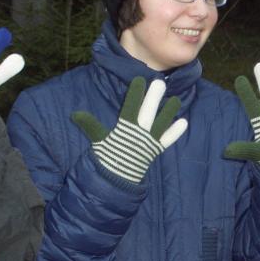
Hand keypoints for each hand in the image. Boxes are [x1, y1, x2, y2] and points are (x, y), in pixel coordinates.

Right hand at [71, 76, 186, 182]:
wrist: (116, 179)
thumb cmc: (107, 157)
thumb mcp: (98, 141)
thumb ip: (90, 125)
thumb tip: (75, 114)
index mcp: (125, 128)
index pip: (131, 107)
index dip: (136, 93)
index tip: (140, 80)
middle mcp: (139, 133)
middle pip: (147, 112)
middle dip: (154, 98)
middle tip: (160, 83)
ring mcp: (149, 141)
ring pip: (161, 123)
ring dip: (169, 111)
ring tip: (176, 100)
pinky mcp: (155, 149)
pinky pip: (167, 139)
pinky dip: (175, 131)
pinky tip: (183, 122)